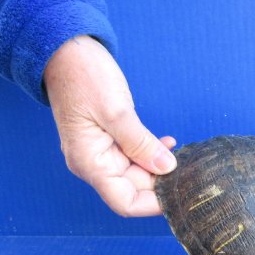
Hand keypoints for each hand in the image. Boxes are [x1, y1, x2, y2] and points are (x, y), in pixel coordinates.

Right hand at [43, 35, 176, 216]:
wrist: (64, 50)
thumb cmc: (82, 76)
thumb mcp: (116, 111)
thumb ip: (140, 143)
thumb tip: (166, 168)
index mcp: (90, 163)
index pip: (125, 202)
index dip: (153, 204)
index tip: (179, 194)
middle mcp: (94, 165)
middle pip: (135, 190)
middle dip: (162, 183)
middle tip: (190, 171)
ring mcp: (102, 154)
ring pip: (139, 174)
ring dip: (160, 167)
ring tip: (182, 155)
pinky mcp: (110, 142)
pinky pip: (136, 157)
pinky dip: (153, 153)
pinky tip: (169, 144)